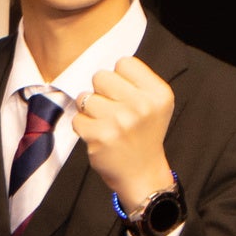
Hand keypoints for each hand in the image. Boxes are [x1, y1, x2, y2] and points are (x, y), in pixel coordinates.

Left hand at [72, 54, 177, 210]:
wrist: (142, 173)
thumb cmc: (144, 134)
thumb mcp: (154, 104)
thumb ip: (135, 82)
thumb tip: (106, 68)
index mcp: (159, 93)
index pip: (125, 62)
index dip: (118, 77)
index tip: (124, 94)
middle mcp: (142, 105)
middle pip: (101, 76)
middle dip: (101, 91)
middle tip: (112, 110)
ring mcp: (121, 121)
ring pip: (85, 96)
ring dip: (90, 110)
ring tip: (106, 123)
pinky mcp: (101, 136)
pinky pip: (77, 118)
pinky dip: (83, 126)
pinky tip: (99, 136)